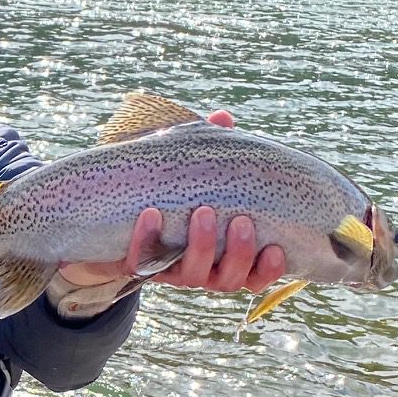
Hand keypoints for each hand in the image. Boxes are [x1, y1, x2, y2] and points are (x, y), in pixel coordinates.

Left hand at [56, 110, 286, 294]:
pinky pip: (142, 263)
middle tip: (240, 220)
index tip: (277, 249)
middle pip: (228, 279)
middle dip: (238, 252)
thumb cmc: (175, 193)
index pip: (256, 275)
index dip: (269, 270)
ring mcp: (172, 272)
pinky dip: (146, 240)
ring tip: (203, 212)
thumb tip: (223, 117)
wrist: (121, 219)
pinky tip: (150, 214)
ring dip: (202, 247)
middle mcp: (205, 271)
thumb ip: (213, 149)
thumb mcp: (196, 173)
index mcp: (228, 257)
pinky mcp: (138, 267)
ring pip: (193, 276)